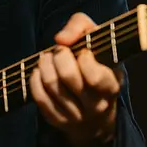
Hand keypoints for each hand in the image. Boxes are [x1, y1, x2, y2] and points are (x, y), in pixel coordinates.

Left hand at [30, 12, 122, 146]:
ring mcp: (77, 116)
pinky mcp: (58, 121)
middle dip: (58, 56)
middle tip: (59, 51)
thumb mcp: (97, 40)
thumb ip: (80, 26)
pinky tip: (39, 72)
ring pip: (52, 86)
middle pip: (68, 77)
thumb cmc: (96, 64)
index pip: (93, 74)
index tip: (81, 51)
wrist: (96, 109)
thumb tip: (60, 39)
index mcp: (111, 86)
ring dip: (44, 65)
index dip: (82, 57)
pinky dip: (35, 80)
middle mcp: (96, 105)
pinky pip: (40, 98)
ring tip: (47, 58)